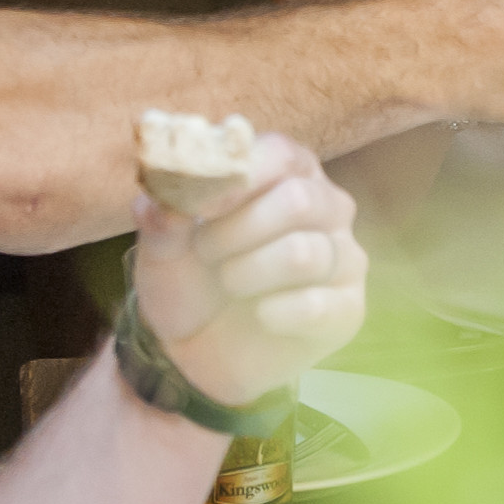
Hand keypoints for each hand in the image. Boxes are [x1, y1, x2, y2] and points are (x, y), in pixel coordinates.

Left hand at [127, 131, 368, 402]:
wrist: (199, 350)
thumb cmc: (189, 280)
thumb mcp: (161, 251)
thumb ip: (161, 222)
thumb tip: (156, 202)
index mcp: (286, 173)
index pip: (279, 153)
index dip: (238, 177)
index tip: (200, 206)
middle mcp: (327, 207)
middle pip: (299, 199)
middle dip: (237, 231)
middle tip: (206, 252)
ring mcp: (344, 257)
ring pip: (303, 254)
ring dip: (247, 273)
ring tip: (228, 282)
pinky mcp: (347, 308)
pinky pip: (315, 306)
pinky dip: (271, 314)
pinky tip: (259, 316)